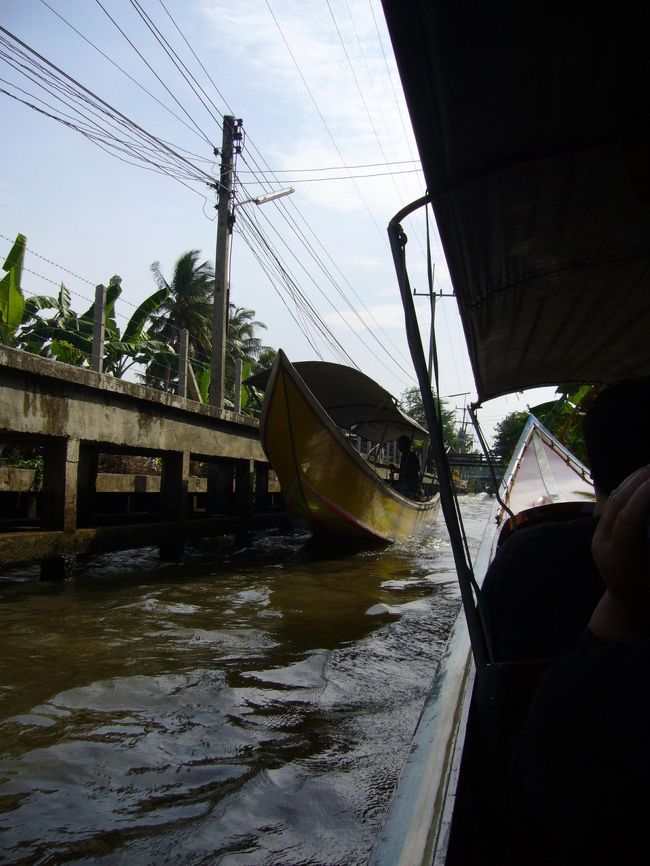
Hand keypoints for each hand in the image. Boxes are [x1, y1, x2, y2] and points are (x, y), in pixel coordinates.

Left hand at [589, 465, 649, 641]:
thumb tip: (647, 510)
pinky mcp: (598, 534)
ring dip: (631, 481)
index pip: (627, 518)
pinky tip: (642, 479)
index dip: (643, 497)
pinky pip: (610, 506)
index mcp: (620, 557)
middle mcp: (603, 546)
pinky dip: (626, 490)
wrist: (628, 607)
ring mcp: (598, 539)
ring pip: (610, 503)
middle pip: (616, 505)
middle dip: (637, 481)